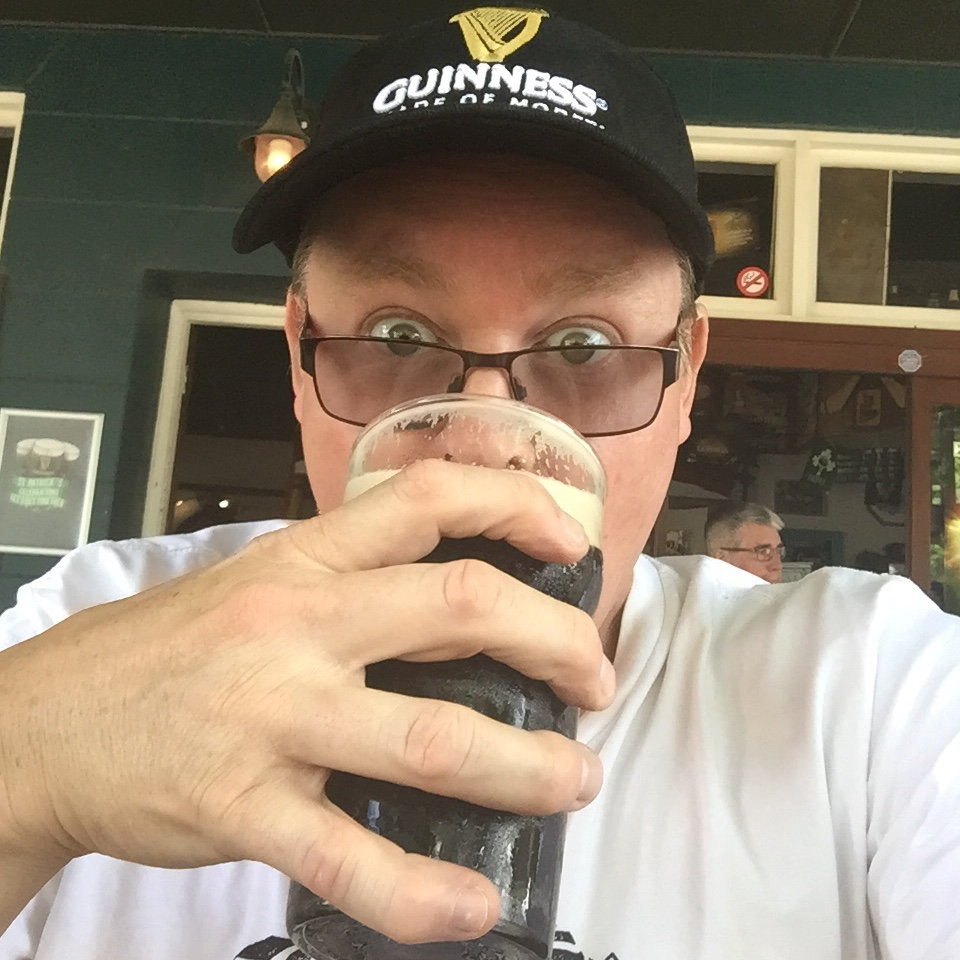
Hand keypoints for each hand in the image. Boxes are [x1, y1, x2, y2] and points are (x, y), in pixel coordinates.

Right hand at [0, 460, 613, 942]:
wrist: (46, 722)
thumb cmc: (169, 650)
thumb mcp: (257, 583)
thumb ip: (347, 582)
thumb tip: (454, 601)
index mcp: (304, 562)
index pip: (426, 500)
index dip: (513, 504)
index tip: (569, 539)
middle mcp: (297, 626)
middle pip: (459, 606)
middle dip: (553, 642)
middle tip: (592, 681)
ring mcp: (272, 716)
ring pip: (430, 737)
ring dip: (526, 768)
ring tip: (572, 782)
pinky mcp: (239, 806)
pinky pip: (345, 857)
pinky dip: (421, 892)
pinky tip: (468, 904)